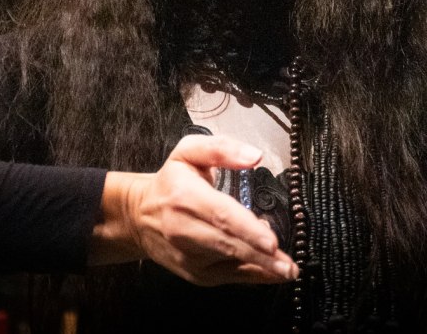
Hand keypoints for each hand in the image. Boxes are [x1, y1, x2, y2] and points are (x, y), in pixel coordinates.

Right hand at [90, 134, 297, 285]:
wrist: (138, 216)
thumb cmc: (170, 183)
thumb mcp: (189, 152)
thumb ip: (222, 149)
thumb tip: (254, 156)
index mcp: (186, 197)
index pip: (221, 215)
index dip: (247, 230)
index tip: (271, 241)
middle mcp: (184, 230)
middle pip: (228, 244)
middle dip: (260, 256)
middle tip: (288, 265)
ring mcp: (188, 255)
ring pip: (229, 264)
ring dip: (260, 268)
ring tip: (286, 270)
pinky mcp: (194, 272)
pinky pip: (227, 276)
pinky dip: (251, 276)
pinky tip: (271, 274)